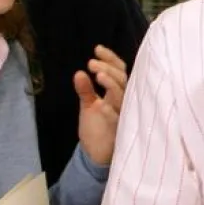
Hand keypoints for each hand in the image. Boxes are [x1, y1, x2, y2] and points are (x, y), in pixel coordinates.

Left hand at [75, 44, 128, 164]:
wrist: (97, 155)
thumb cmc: (97, 128)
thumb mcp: (88, 105)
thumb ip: (85, 90)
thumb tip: (79, 73)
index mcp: (118, 93)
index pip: (120, 70)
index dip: (110, 59)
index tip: (97, 49)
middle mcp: (124, 101)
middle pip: (122, 79)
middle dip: (108, 69)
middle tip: (92, 63)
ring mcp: (123, 115)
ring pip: (122, 95)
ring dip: (110, 84)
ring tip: (97, 75)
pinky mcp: (120, 130)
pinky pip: (117, 117)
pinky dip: (109, 110)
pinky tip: (100, 104)